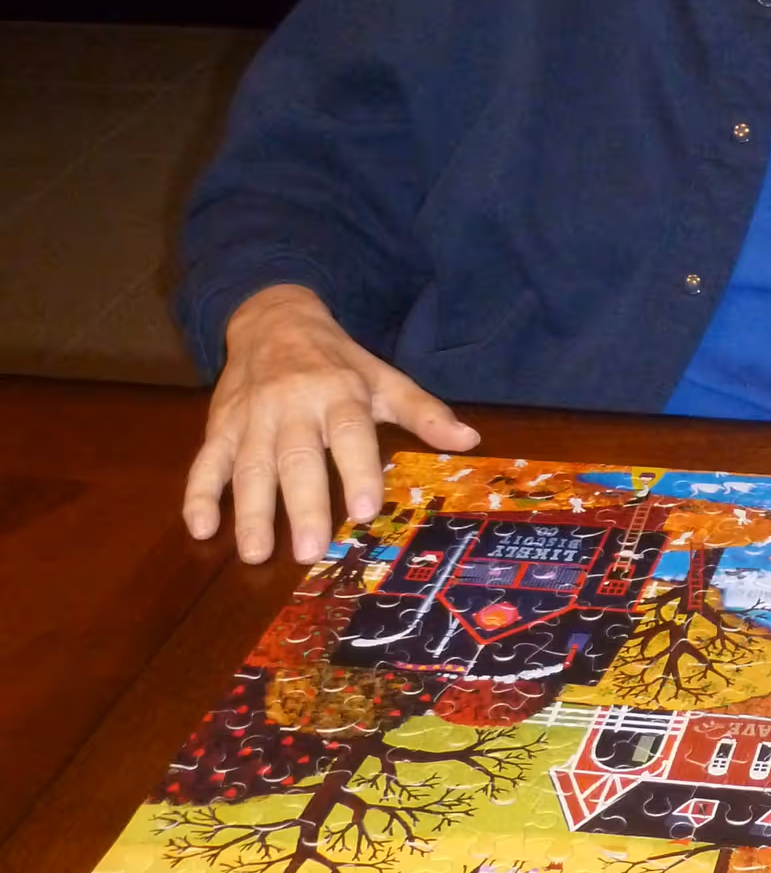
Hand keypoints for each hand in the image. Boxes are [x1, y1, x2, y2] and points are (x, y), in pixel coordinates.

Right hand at [183, 284, 479, 564]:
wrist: (273, 319)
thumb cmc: (337, 360)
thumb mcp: (382, 378)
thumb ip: (422, 412)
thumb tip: (470, 440)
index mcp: (337, 392)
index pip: (350, 433)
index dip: (358, 471)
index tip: (366, 511)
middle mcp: (292, 406)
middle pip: (296, 458)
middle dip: (301, 505)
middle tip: (309, 551)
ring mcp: (250, 417)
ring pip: (247, 466)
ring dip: (249, 512)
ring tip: (255, 553)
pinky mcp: (219, 425)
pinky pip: (204, 461)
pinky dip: (198, 494)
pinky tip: (199, 528)